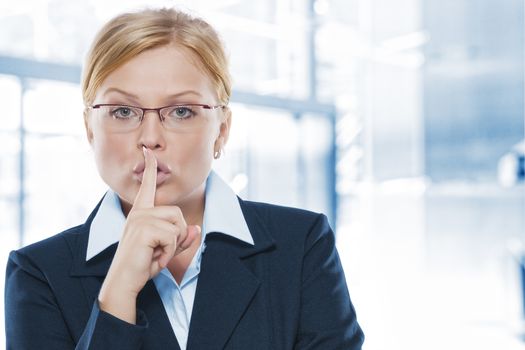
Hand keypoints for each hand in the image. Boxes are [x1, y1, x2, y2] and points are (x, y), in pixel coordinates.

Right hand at [98, 146, 199, 322]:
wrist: (124, 282)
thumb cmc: (142, 265)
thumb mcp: (166, 250)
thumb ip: (181, 239)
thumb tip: (196, 228)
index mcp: (141, 213)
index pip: (148, 186)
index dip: (150, 168)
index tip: (147, 151)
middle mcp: (139, 212)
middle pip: (177, 213)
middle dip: (177, 236)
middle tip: (160, 251)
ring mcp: (140, 218)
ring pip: (177, 225)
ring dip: (173, 245)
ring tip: (156, 254)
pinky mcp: (144, 228)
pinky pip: (173, 236)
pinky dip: (169, 252)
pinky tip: (155, 259)